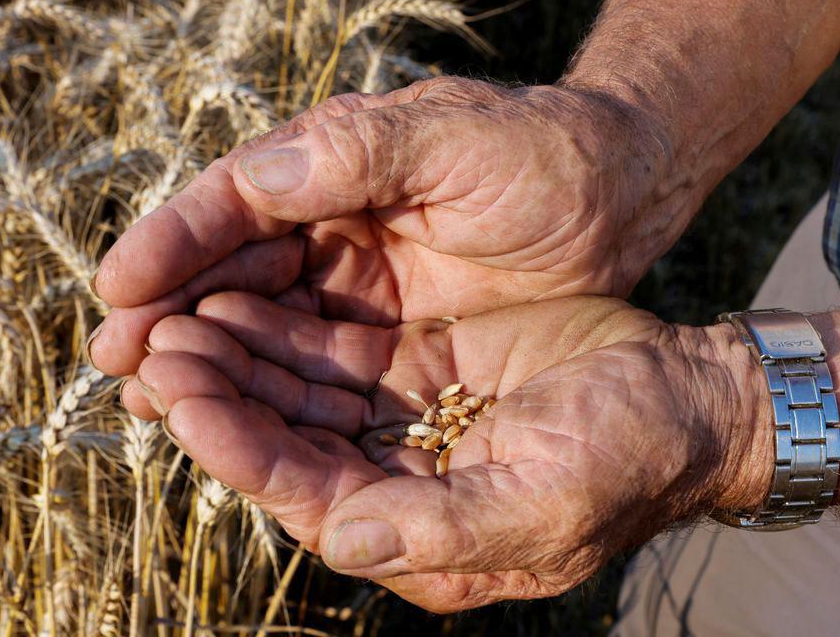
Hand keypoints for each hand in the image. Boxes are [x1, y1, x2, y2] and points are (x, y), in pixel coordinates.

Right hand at [88, 76, 673, 376]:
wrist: (617, 199)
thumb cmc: (546, 156)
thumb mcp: (461, 143)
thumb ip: (364, 154)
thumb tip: (258, 171)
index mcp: (335, 160)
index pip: (236, 201)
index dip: (174, 242)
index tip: (118, 287)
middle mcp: (327, 217)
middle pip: (230, 265)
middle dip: (169, 310)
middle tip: (113, 358)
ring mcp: (350, 276)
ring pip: (258, 317)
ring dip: (202, 353)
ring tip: (144, 395)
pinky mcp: (380, 327)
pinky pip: (307, 356)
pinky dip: (263, 380)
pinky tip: (223, 408)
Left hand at [120, 294, 771, 611]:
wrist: (683, 393)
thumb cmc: (631, 453)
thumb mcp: (550, 500)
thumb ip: (444, 530)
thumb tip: (339, 540)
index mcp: (421, 537)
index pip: (308, 494)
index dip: (241, 449)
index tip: (182, 398)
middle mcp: (397, 488)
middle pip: (286, 443)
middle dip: (220, 397)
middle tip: (157, 344)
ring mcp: (400, 425)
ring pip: (297, 396)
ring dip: (239, 358)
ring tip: (179, 315)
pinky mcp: (413, 371)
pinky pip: (331, 355)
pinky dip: (284, 332)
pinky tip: (240, 299)